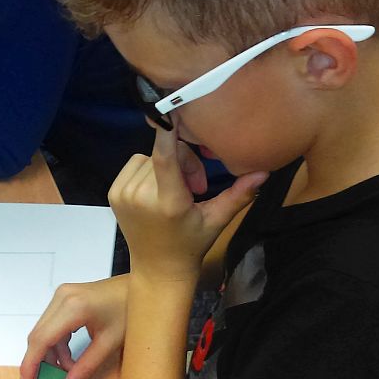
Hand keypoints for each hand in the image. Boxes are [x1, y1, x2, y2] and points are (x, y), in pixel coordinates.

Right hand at [20, 275, 128, 378]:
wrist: (141, 287)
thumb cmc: (131, 311)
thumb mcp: (109, 343)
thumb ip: (86, 367)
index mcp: (73, 307)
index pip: (42, 339)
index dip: (31, 363)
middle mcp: (62, 297)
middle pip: (38, 334)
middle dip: (38, 361)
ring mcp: (62, 295)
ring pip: (44, 330)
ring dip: (50, 353)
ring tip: (66, 371)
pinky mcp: (65, 297)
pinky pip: (52, 324)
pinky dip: (57, 343)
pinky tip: (68, 358)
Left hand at [110, 127, 268, 283]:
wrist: (158, 269)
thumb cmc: (191, 244)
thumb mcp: (217, 220)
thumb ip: (239, 194)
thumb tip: (265, 171)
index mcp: (168, 203)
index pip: (164, 157)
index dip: (167, 130)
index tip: (172, 109)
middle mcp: (141, 197)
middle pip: (165, 154)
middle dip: (184, 163)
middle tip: (195, 188)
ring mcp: (123, 195)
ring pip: (149, 156)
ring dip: (166, 167)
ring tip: (177, 191)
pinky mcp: (113, 193)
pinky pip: (134, 164)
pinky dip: (148, 170)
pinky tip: (158, 190)